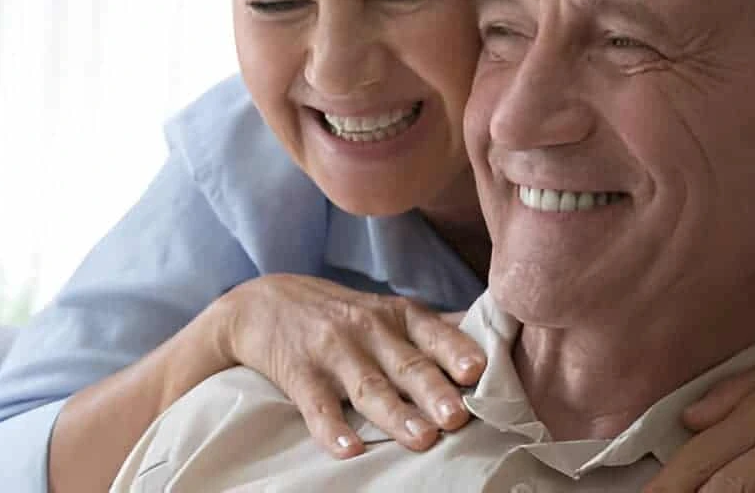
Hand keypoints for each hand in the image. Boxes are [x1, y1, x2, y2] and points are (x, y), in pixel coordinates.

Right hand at [208, 274, 484, 457]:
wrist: (263, 304)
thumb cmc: (340, 313)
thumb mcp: (385, 309)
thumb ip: (432, 327)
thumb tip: (492, 333)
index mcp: (395, 315)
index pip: (431, 332)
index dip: (455, 350)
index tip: (478, 371)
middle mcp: (367, 330)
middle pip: (406, 363)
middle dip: (433, 390)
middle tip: (458, 416)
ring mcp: (332, 352)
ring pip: (369, 386)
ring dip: (396, 414)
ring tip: (423, 438)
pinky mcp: (299, 374)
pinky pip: (317, 406)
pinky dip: (332, 429)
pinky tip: (350, 450)